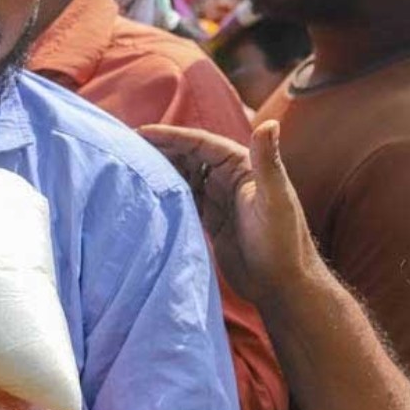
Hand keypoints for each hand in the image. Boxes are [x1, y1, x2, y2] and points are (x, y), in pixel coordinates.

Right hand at [139, 121, 323, 307]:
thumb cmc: (283, 243)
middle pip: (188, 155)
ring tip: (131, 165)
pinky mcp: (211, 219)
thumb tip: (270, 122)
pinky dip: (165, 191)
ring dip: (160, 168)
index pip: (200, 143)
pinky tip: (146, 191)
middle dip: (160, 148)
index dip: (171, 136)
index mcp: (243, 166)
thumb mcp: (275, 200)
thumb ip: (268, 161)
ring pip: (183, 175)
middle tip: (127, 146)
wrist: (282, 287)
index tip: (141, 133)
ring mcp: (219, 198)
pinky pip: (183, 197)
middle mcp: (229, 177)